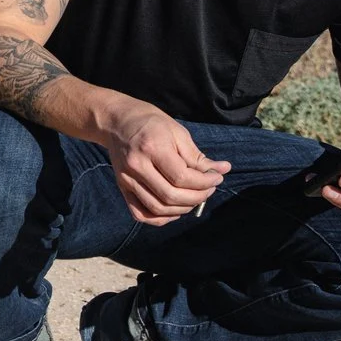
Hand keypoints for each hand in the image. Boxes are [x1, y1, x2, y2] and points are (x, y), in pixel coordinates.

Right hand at [107, 101, 229, 225]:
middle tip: (209, 189)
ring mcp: (126, 179)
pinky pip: (140, 214)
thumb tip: (222, 170)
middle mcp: (136, 166)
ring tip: (195, 198)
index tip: (217, 178)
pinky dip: (160, 218)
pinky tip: (175, 210)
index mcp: (152, 148)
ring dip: (182, 209)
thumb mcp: (177, 132)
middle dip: (197, 197)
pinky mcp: (122, 187)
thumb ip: (197, 156)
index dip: (205, 182)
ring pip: (157, 208)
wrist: (117, 121)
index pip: (182, 177)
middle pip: (170, 195)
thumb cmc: (151, 122)